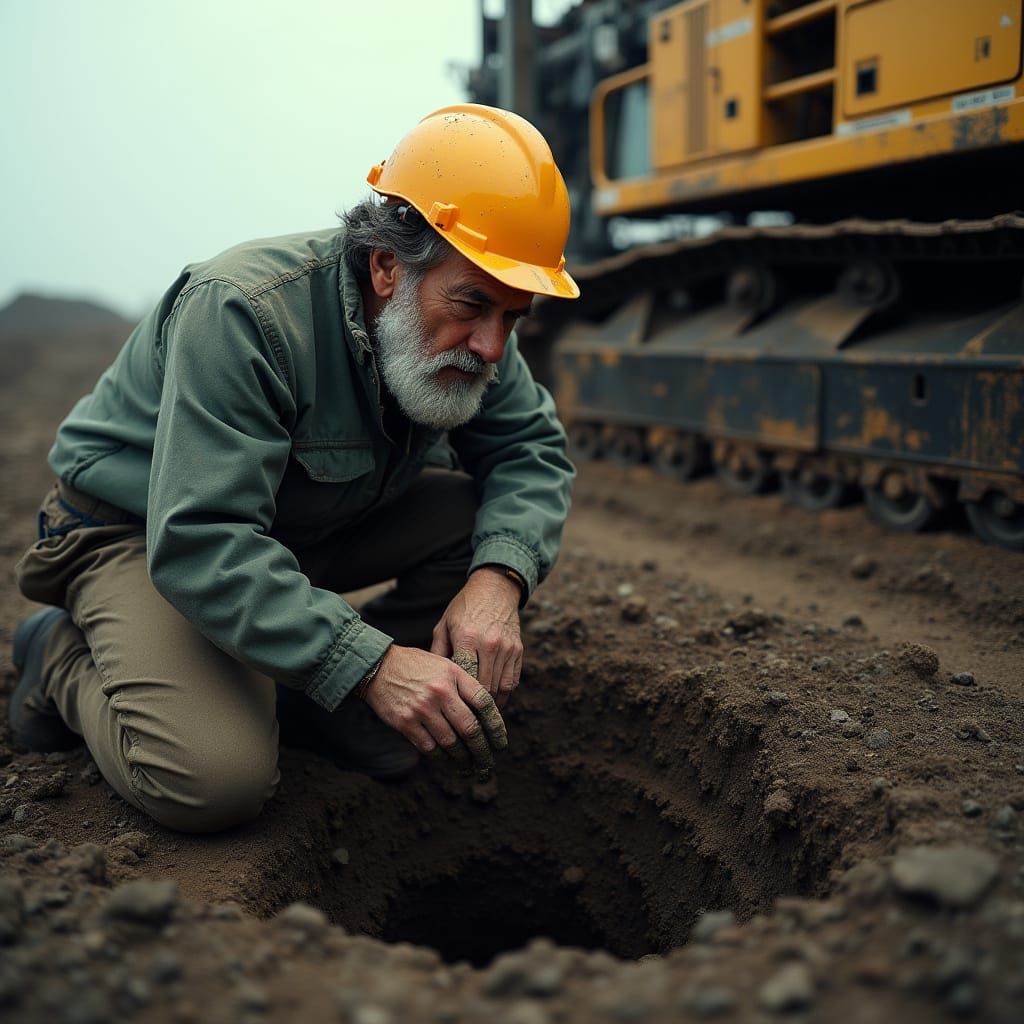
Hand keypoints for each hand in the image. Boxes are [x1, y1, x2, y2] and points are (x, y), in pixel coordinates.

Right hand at [363, 644, 506, 769]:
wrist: (378, 667)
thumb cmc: (417, 667)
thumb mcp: (445, 665)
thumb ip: (465, 685)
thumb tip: (485, 715)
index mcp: (454, 675)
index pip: (484, 703)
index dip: (496, 726)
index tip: (500, 741)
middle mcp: (440, 692)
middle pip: (470, 728)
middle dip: (482, 750)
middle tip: (488, 762)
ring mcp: (422, 709)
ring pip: (451, 743)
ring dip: (463, 758)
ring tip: (470, 766)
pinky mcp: (405, 723)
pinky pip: (429, 748)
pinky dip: (441, 757)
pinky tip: (448, 761)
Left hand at [430, 567, 523, 707]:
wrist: (494, 589)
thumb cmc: (463, 609)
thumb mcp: (444, 625)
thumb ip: (437, 653)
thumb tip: (430, 681)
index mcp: (466, 638)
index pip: (463, 678)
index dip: (457, 697)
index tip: (449, 710)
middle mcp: (488, 644)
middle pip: (483, 687)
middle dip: (474, 706)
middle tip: (464, 722)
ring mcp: (506, 647)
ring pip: (500, 687)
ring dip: (490, 705)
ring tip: (478, 717)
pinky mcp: (518, 650)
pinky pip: (512, 680)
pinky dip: (503, 694)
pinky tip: (493, 701)